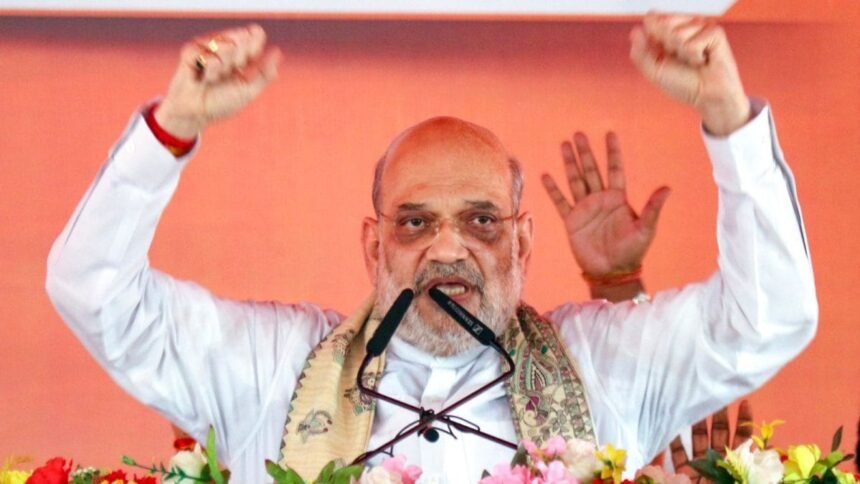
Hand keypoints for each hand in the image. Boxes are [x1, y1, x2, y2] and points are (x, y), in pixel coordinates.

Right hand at [154, 24, 281, 138]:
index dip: (255, 42)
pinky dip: (209, 69)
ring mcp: (207, 47)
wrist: (197, 114)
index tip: (252, 57)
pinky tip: (203, 78)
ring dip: (224, 66)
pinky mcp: (191, 51)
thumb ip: (264, 73)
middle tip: (232, 71)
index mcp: (240, 56)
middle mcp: (224, 48)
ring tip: (214, 79)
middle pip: (241, 37)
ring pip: (225, 44)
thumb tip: (278, 52)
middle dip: (241, 57)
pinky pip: (206, 52)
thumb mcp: (248, 91)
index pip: (253, 36)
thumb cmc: (222, 104)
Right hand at [541, 132, 669, 277]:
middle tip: (578, 134)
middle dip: (585, 153)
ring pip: (575, 181)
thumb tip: (668, 188)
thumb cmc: (632, 251)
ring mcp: (584, 209)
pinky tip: (546, 176)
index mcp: (617, 199)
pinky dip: (553, 190)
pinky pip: (561, 202)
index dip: (612, 152)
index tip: (610, 134)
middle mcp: (600, 200)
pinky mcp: (572, 221)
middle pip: (591, 170)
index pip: (614, 170)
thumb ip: (653, 208)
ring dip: (569, 164)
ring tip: (564, 145)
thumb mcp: (646, 229)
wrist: (612, 271)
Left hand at [629, 13, 750, 135]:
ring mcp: (699, 27)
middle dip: (667, 46)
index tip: (662, 52)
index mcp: (667, 32)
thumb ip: (641, 53)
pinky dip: (695, 56)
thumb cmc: (683, 84)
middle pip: (663, 23)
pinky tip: (704, 60)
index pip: (651, 19)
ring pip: (678, 33)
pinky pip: (693, 42)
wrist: (707, 96)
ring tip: (693, 61)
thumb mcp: (654, 71)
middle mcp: (683, 25)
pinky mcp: (714, 32)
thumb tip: (635, 31)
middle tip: (680, 59)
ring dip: (682, 53)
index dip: (652, 35)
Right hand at [670, 400, 753, 479]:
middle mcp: (719, 461)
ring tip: (694, 403)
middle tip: (715, 394)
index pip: (742, 438)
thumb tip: (768, 448)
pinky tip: (671, 424)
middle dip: (718, 414)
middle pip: (719, 433)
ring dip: (696, 422)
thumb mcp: (748, 479)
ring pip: (698, 439)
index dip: (743, 421)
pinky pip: (678, 454)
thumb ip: (755, 464)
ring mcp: (700, 466)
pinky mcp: (683, 472)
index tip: (744, 402)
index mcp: (737, 463)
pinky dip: (673, 441)